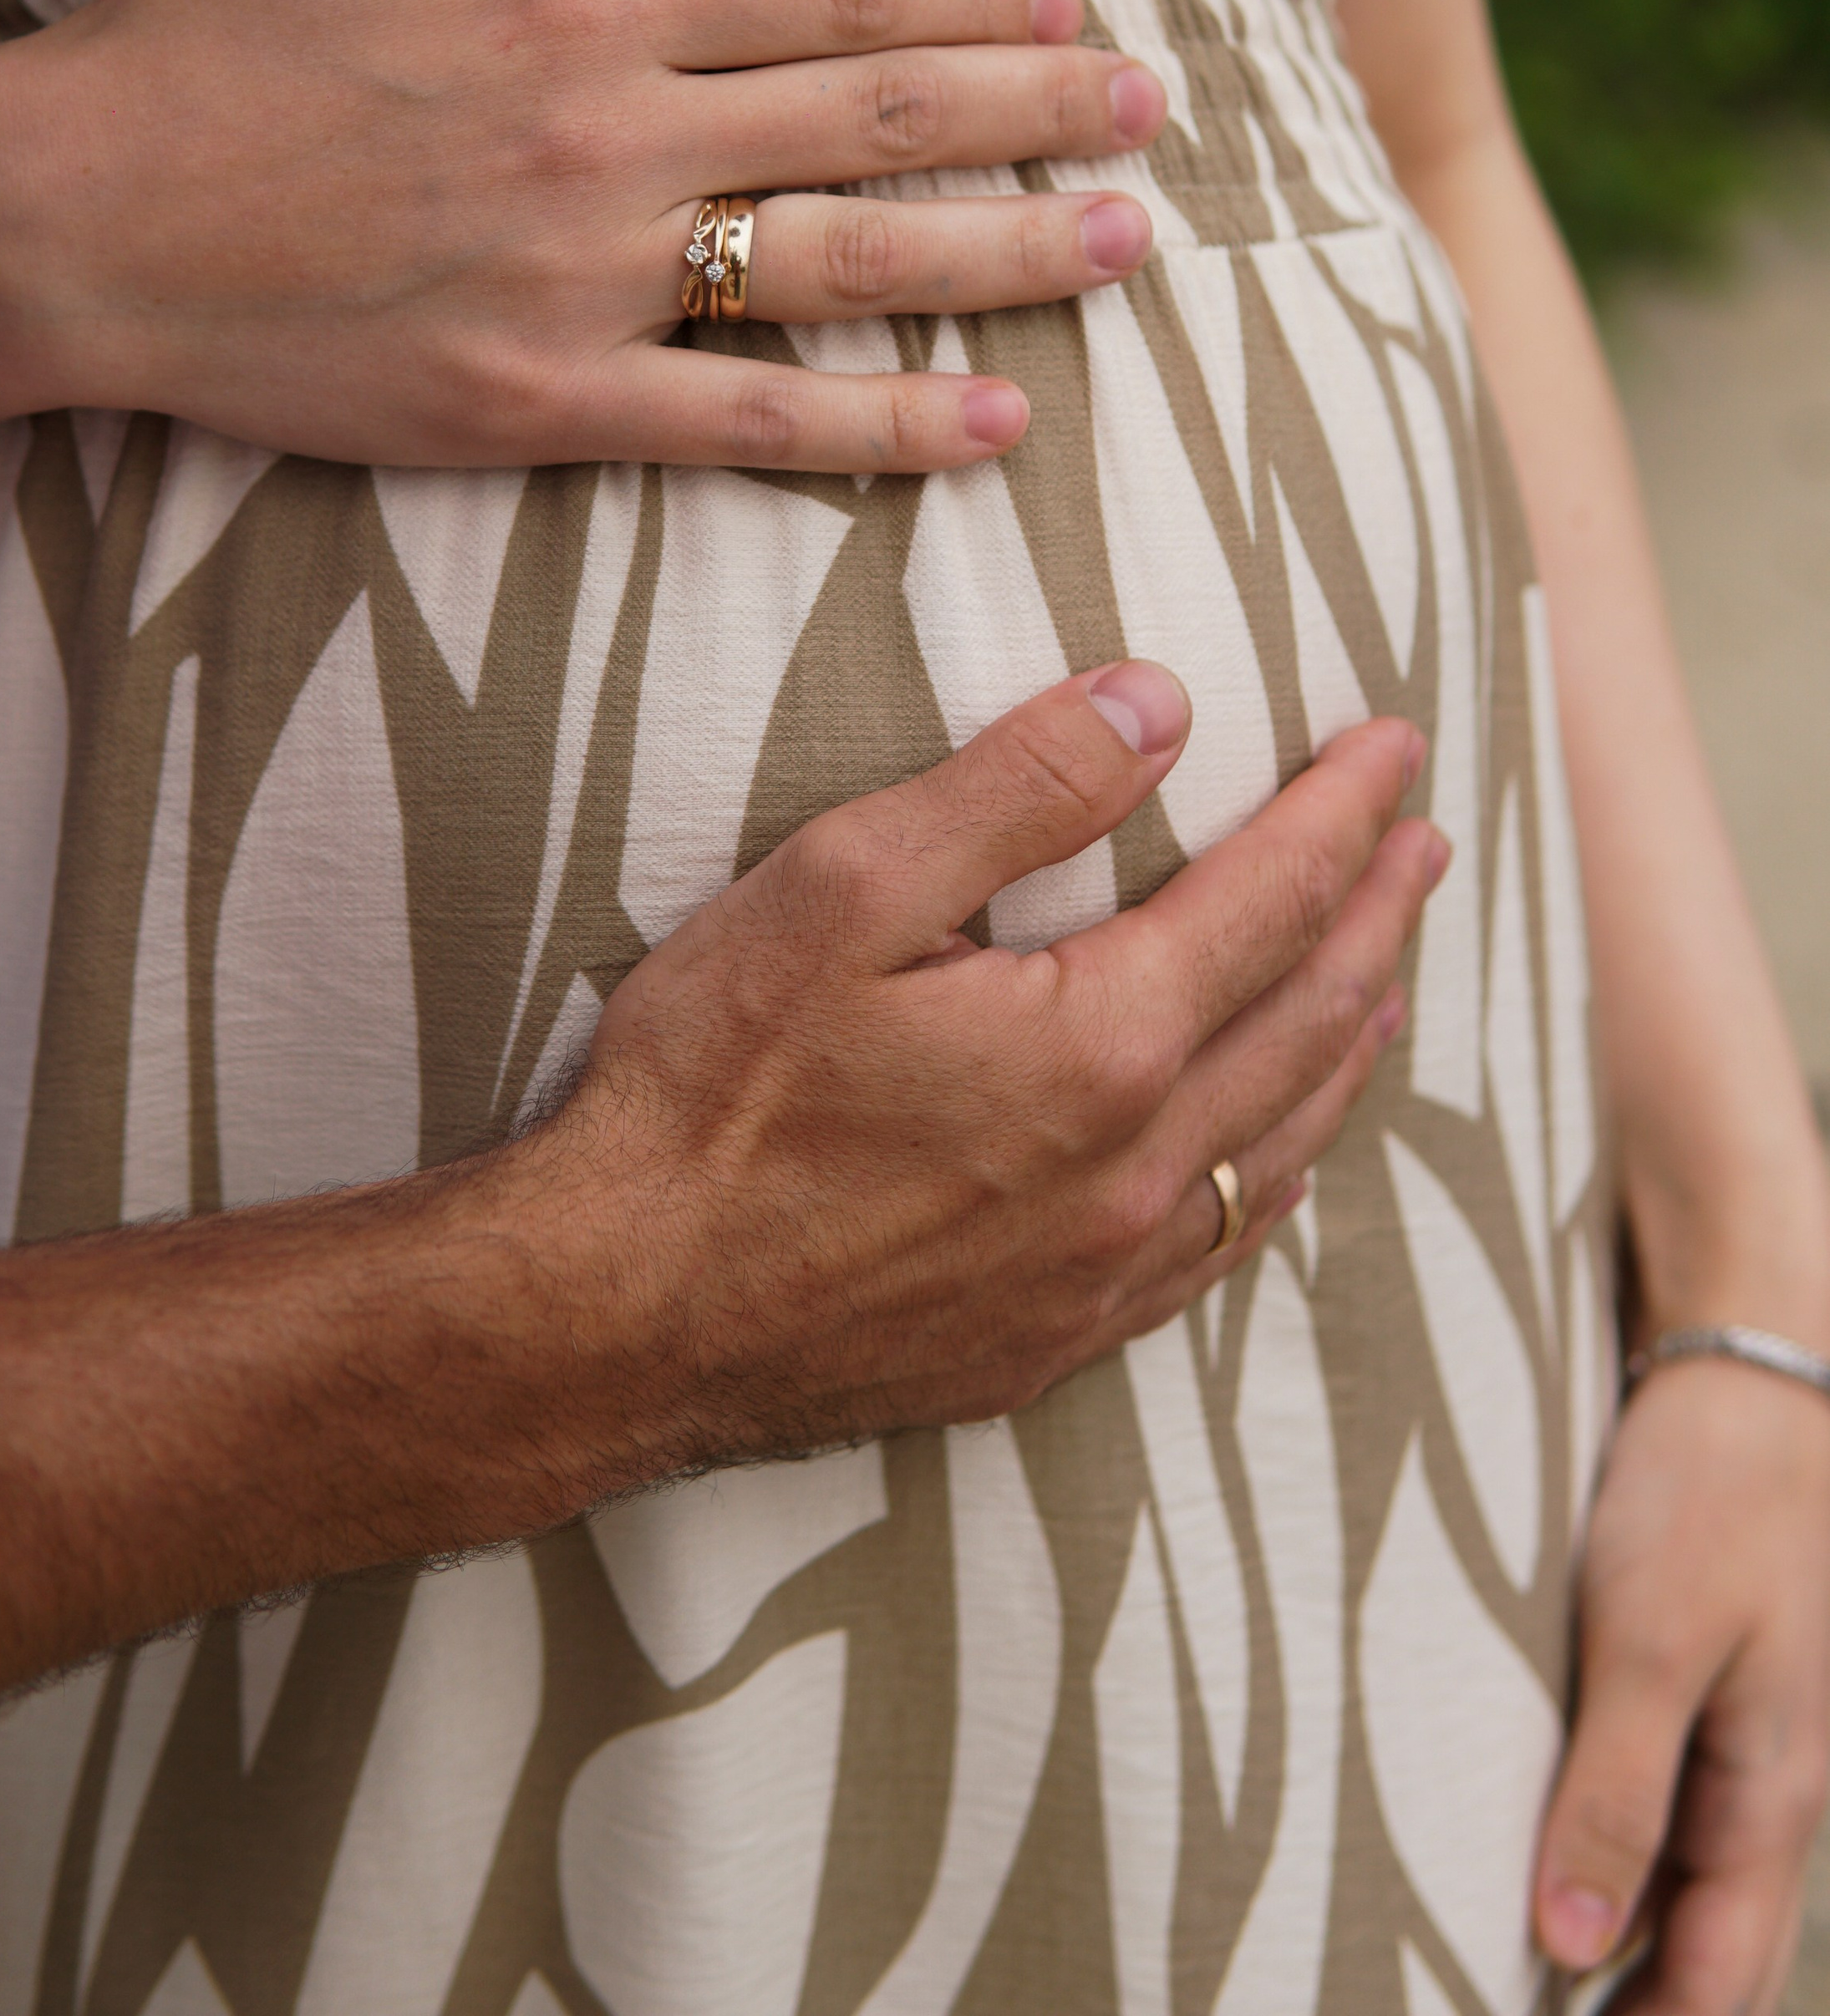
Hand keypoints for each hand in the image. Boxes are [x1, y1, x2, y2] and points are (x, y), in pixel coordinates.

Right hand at [0, 0, 1167, 490]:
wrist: (74, 217)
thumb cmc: (210, 30)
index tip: (1067, 2)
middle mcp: (615, 132)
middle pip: (883, 113)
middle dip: (1039, 111)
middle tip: (1154, 115)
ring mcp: (590, 278)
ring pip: (853, 260)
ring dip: (1009, 255)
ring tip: (1130, 251)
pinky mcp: (544, 404)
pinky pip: (750, 420)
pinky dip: (881, 428)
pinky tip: (990, 429)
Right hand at [525, 666, 1437, 1474]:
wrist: (617, 1316)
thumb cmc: (710, 1090)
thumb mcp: (843, 889)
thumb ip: (1016, 787)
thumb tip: (1160, 702)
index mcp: (1099, 1046)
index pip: (1271, 900)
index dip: (1342, 810)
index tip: (1396, 742)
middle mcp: (1136, 1171)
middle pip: (1310, 1017)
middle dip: (1379, 912)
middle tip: (1426, 836)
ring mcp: (1102, 1272)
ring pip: (1283, 1140)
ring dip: (1351, 1039)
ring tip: (1390, 973)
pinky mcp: (1052, 1341)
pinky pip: (1220, 1248)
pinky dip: (1279, 1171)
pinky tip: (1282, 1154)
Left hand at [1535, 1357, 1829, 2009]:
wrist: (1750, 1372)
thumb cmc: (1707, 1497)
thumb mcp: (1651, 1645)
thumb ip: (1617, 1794)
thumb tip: (1570, 1944)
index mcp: (1766, 1805)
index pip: (1713, 1989)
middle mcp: (1760, 1794)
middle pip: (1698, 1954)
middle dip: (1625, 2008)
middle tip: (1490, 2006)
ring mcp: (1734, 1743)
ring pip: (1676, 1884)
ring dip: (1607, 1937)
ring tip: (1490, 1963)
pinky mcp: (1696, 1688)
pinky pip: (1657, 1806)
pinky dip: (1601, 1847)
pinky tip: (1524, 1847)